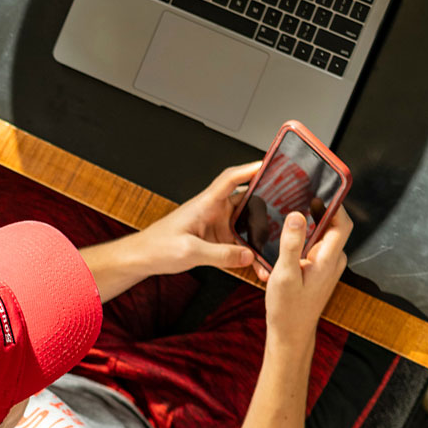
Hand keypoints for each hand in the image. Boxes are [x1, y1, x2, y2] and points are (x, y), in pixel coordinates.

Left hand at [133, 162, 263, 276]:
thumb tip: (248, 255)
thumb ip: (221, 255)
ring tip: (274, 246)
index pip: (230, 179)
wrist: (142, 258)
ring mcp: (214, 225)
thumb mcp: (190, 252)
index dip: (249, 169)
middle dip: (265, 207)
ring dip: (258, 237)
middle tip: (285, 211)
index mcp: (204, 204)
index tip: (268, 164)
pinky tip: (256, 263)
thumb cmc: (157, 247)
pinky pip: (236, 244)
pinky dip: (247, 253)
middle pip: (245, 202)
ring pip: (244, 226)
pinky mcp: (213, 240)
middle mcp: (212, 211)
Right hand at [264, 206, 351, 360]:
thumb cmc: (288, 309)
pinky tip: (288, 237)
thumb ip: (291, 244)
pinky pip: (316, 246)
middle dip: (318, 209)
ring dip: (309, 223)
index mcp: (328, 259)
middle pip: (333, 226)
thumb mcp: (284, 274)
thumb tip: (296, 216)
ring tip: (290, 212)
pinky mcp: (319, 271)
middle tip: (299, 195)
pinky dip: (305, 237)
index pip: (342, 223)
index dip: (335, 204)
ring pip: (323, 236)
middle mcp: (333, 261)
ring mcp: (327, 266)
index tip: (321, 189)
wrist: (290, 334)